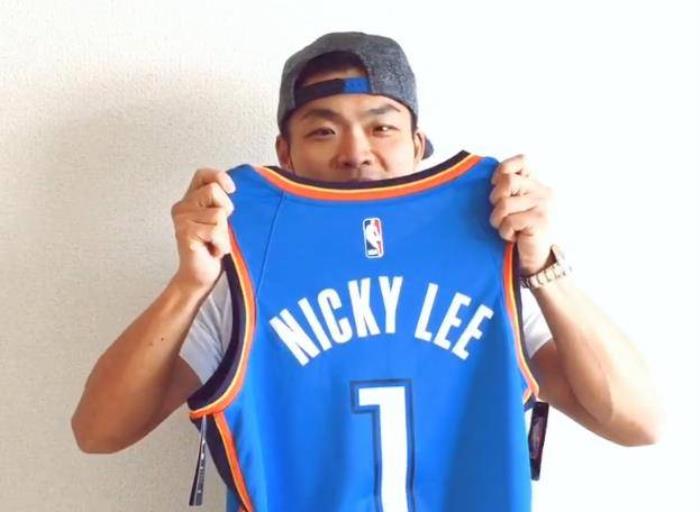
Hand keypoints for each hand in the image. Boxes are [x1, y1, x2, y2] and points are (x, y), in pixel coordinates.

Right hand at [170, 168, 235, 289]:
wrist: (200, 277)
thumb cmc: (213, 249)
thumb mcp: (221, 221)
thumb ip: (221, 203)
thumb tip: (236, 187)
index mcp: (190, 199)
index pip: (202, 175)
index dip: (219, 176)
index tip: (232, 189)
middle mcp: (182, 206)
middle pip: (214, 191)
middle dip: (226, 210)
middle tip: (219, 230)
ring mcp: (182, 219)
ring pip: (218, 213)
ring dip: (224, 233)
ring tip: (215, 243)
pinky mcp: (185, 232)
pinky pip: (216, 230)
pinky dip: (221, 244)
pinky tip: (213, 251)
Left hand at [488, 154, 552, 274]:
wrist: (535, 261)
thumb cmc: (519, 233)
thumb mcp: (513, 207)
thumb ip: (508, 190)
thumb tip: (489, 178)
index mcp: (536, 184)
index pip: (522, 161)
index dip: (503, 170)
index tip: (495, 185)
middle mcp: (543, 191)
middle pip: (507, 181)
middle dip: (495, 200)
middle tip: (500, 215)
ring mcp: (543, 205)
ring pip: (505, 203)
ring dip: (498, 220)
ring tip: (507, 229)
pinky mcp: (540, 220)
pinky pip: (510, 220)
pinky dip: (505, 231)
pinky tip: (513, 237)